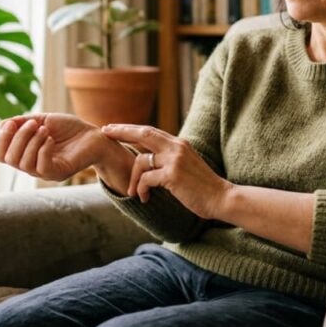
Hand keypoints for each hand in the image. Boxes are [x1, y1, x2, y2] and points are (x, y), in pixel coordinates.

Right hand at [0, 113, 102, 180]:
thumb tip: (1, 125)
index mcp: (26, 154)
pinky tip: (51, 139)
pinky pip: (42, 167)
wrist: (94, 135)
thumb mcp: (43, 120)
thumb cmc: (69, 128)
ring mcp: (45, 172)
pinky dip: (43, 150)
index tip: (11, 123)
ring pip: (24, 164)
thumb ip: (23, 122)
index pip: (2, 155)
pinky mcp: (59, 173)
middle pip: (10, 159)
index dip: (2, 140)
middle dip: (18, 138)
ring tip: (45, 129)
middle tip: (33, 124)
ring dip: (32, 142)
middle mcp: (32, 166)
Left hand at [100, 124, 233, 219]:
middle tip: (104, 131)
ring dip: (133, 179)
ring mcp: (175, 160)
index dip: (131, 129)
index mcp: (179, 144)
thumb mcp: (186, 166)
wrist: (221, 198)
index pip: (150, 131)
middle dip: (121, 131)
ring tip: (134, 193)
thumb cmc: (202, 187)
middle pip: (143, 133)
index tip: (114, 127)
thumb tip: (150, 160)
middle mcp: (177, 147)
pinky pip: (146, 179)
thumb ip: (170, 158)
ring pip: (141, 161)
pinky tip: (145, 198)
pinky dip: (141, 189)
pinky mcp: (173, 175)